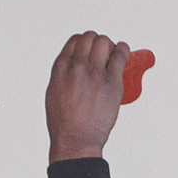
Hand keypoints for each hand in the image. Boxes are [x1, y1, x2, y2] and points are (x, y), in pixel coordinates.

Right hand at [46, 32, 129, 163]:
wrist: (75, 140)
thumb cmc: (64, 124)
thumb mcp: (53, 93)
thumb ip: (63, 76)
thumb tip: (73, 67)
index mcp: (61, 68)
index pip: (74, 41)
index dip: (84, 43)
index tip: (89, 50)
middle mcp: (77, 66)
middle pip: (90, 38)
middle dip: (97, 43)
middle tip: (102, 54)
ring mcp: (95, 73)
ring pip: (104, 42)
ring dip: (110, 46)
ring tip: (112, 56)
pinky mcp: (111, 82)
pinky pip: (121, 55)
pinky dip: (124, 50)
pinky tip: (123, 53)